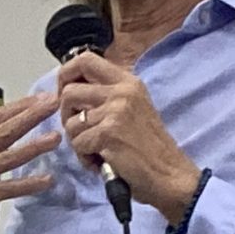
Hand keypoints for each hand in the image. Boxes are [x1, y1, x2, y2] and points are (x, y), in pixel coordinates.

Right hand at [0, 92, 60, 233]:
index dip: (17, 107)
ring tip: (55, 138)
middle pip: (2, 132)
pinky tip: (45, 181)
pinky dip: (27, 185)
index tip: (38, 98)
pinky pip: (6, 190)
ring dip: (33, 147)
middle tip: (52, 105)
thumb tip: (1, 131)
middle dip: (30, 117)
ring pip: (6, 158)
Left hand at [52, 52, 201, 223]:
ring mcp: (116, 111)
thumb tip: (69, 86)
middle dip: (66, 115)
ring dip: (78, 141)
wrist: (169, 173)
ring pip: (70, 122)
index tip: (65, 94)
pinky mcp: (109, 133)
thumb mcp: (132, 107)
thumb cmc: (147, 145)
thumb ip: (106, 93)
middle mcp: (122, 91)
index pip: (84, 60)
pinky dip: (85, 157)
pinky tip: (102, 161)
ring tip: (98, 149)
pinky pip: (77, 143)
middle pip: (68, 92)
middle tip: (81, 131)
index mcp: (127, 81)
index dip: (66, 76)